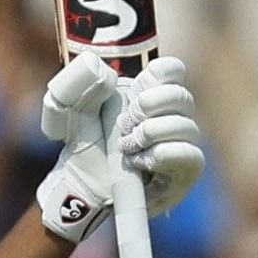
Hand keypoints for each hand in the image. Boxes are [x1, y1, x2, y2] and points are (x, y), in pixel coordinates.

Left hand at [36, 54, 204, 242]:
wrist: (83, 187)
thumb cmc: (84, 148)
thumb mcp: (68, 112)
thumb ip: (77, 84)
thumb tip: (106, 75)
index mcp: (150, 92)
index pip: (172, 70)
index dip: (154, 76)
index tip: (132, 94)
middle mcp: (173, 114)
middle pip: (180, 95)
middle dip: (146, 107)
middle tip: (122, 124)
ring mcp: (184, 141)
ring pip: (185, 126)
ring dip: (148, 134)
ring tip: (125, 148)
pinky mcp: (188, 169)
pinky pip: (189, 155)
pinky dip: (158, 156)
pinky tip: (137, 163)